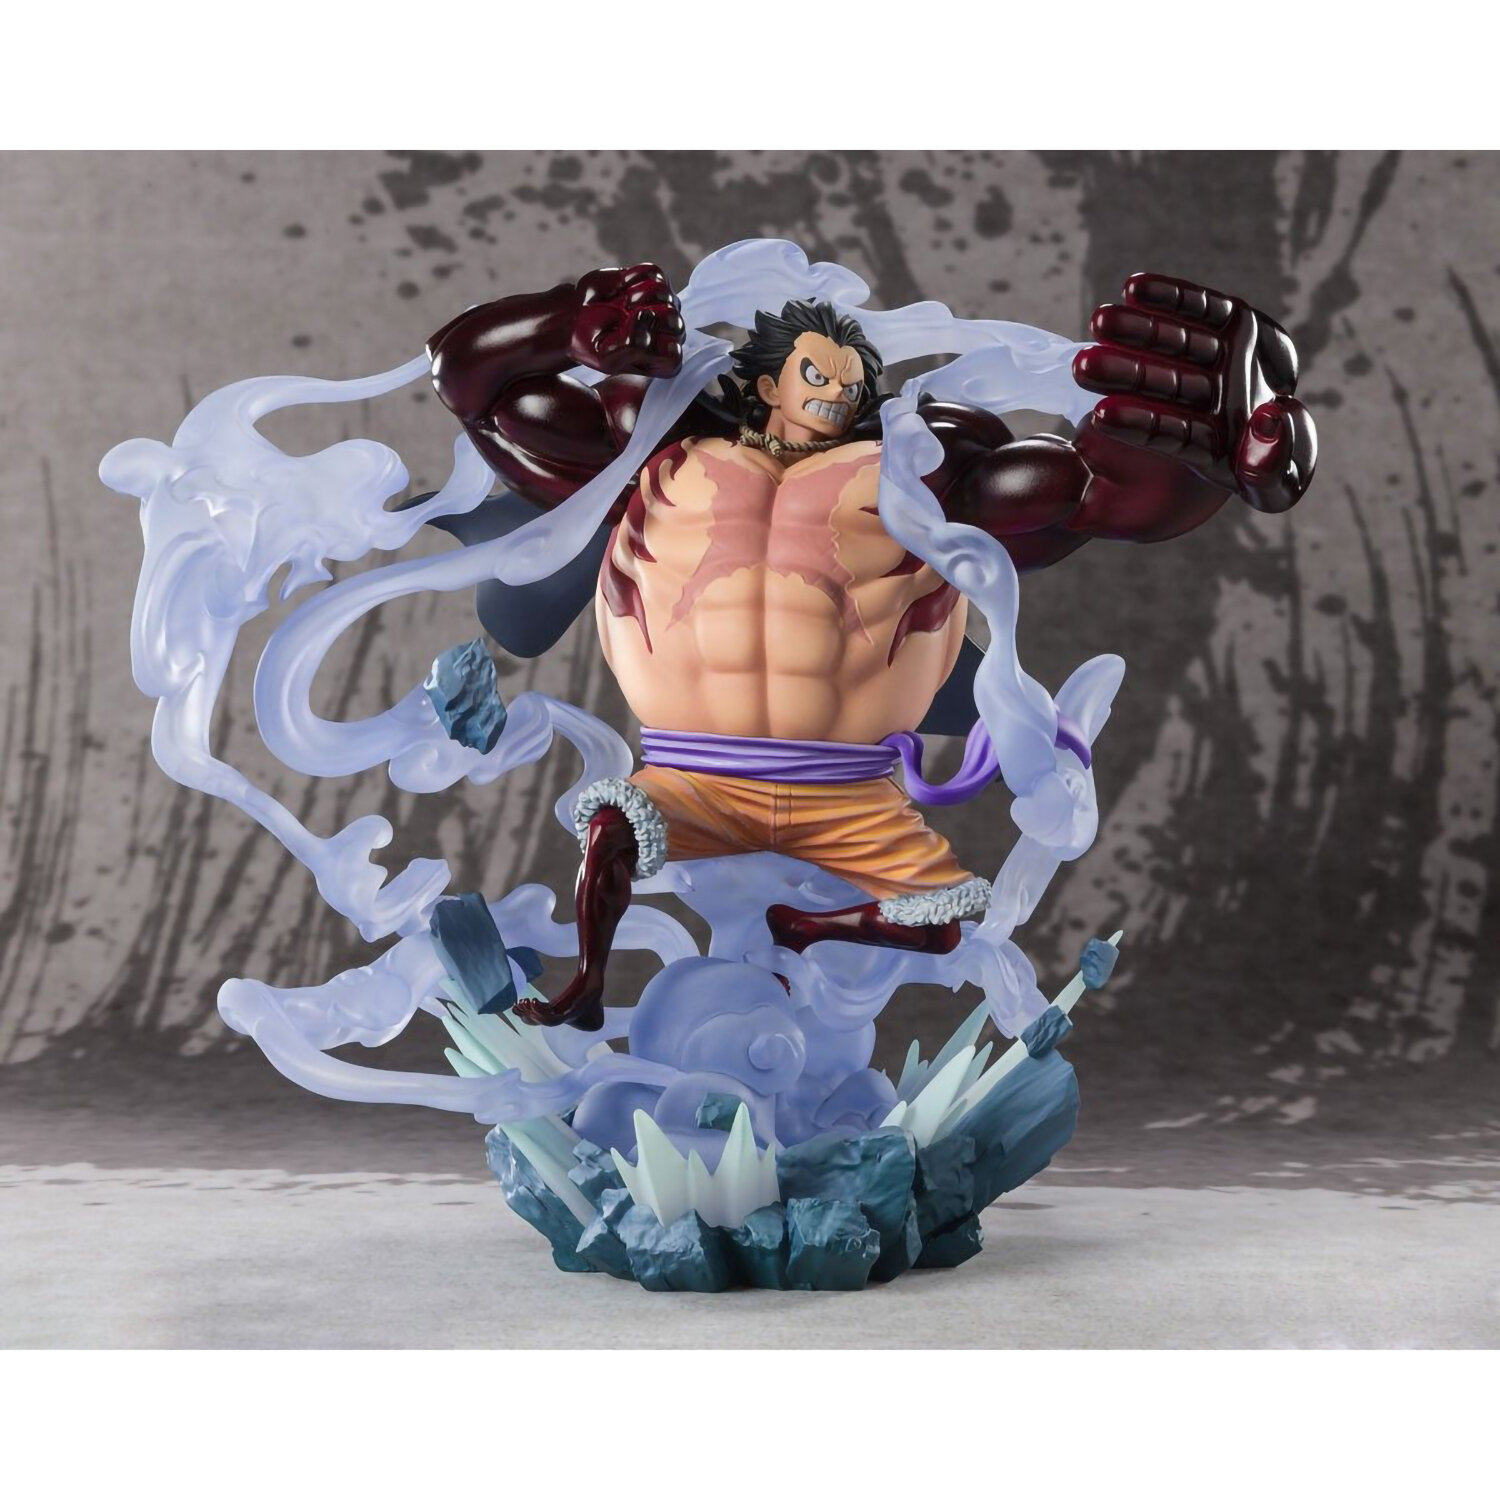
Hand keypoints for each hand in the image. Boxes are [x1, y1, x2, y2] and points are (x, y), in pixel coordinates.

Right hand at [569, 262, 684, 379]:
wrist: (576, 317)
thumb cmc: (592, 342)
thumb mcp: (606, 357)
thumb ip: (631, 346)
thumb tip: (646, 315)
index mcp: (659, 359)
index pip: (673, 355)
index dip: (651, 343)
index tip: (627, 337)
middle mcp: (667, 333)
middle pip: (674, 322)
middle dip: (643, 316)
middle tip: (623, 317)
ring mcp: (663, 304)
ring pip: (664, 294)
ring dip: (637, 296)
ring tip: (622, 304)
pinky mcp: (654, 281)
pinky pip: (653, 273)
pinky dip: (633, 277)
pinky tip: (623, 287)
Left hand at [1072, 273, 1317, 514]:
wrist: (1294, 423)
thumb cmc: (1282, 460)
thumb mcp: (1283, 477)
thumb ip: (1272, 467)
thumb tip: (1265, 422)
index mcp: (1205, 443)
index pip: (1165, 435)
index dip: (1136, 425)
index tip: (1099, 416)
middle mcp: (1205, 400)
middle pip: (1160, 385)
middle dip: (1123, 373)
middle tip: (1081, 366)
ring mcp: (1218, 360)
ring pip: (1173, 344)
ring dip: (1138, 330)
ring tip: (1100, 319)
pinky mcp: (1234, 322)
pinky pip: (1200, 307)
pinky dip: (1170, 296)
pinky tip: (1134, 287)